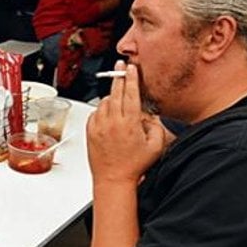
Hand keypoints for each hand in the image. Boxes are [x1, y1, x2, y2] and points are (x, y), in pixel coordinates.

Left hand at [87, 61, 165, 184]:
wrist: (113, 180)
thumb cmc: (134, 166)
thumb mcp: (156, 146)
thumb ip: (156, 126)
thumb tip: (149, 116)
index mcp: (129, 123)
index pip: (130, 93)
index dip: (131, 78)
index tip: (131, 68)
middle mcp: (112, 122)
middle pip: (115, 92)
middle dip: (119, 77)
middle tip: (120, 66)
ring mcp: (99, 126)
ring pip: (104, 102)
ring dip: (112, 97)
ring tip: (118, 99)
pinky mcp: (90, 132)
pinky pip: (95, 113)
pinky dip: (102, 109)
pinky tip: (109, 114)